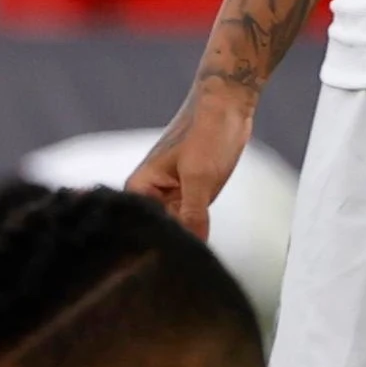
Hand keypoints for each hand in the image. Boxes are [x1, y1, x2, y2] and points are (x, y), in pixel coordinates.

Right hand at [127, 79, 254, 237]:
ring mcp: (170, 195)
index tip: (174, 261)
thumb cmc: (206, 133)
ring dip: (191, 234)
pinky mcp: (189, 194)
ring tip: (198, 244)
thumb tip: (192, 248)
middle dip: (178, 241)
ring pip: (179, 228)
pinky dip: (200, 226)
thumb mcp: (200, 179)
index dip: (161, 246)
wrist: (226, 104)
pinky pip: (191, 219)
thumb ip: (192, 216)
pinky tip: (206, 232)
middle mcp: (150, 195)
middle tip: (193, 252)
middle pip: (161, 231)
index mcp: (139, 188)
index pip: (147, 229)